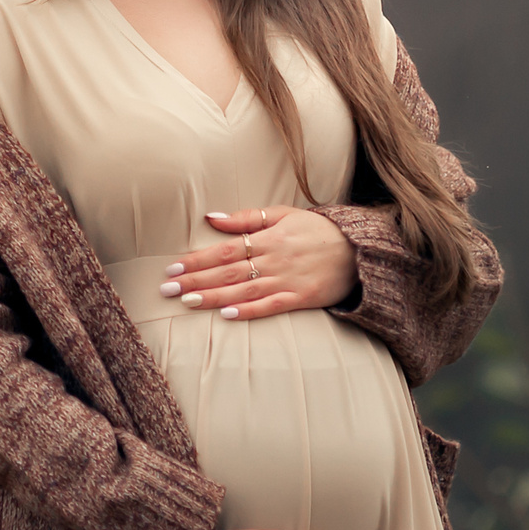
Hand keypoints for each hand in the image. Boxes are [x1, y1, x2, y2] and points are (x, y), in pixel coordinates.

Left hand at [157, 205, 358, 319]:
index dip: (197, 259)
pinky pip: (272, 306)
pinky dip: (250, 311)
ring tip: (188, 301)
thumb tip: (210, 216)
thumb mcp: (283, 214)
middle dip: (196, 279)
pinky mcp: (302, 298)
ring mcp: (288, 279)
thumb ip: (247, 217)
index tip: (173, 268)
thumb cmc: (318, 230)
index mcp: (268, 237)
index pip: (224, 250)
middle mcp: (275, 258)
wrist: (360, 249)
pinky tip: (228, 315)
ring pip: (244, 289)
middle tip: (168, 289)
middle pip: (228, 271)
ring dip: (214, 296)